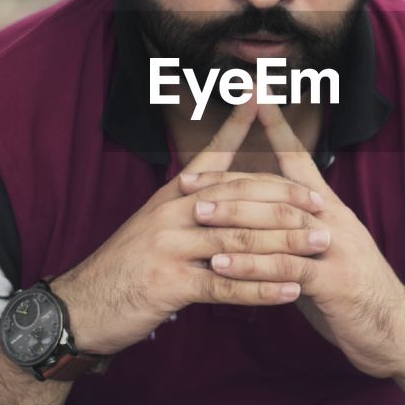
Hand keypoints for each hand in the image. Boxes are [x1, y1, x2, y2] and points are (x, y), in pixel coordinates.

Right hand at [52, 96, 326, 354]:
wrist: (82, 307)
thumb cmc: (126, 268)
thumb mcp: (153, 226)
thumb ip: (189, 207)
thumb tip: (224, 194)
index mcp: (172, 195)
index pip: (211, 155)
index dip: (237, 126)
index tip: (261, 97)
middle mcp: (172, 212)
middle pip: (239, 196)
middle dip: (285, 198)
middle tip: (321, 204)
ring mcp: (170, 246)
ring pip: (239, 237)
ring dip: (286, 242)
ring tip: (321, 244)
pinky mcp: (170, 283)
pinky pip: (226, 283)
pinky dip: (262, 287)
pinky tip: (291, 290)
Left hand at [179, 100, 404, 377]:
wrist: (394, 332)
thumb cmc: (349, 291)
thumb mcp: (320, 251)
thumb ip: (291, 230)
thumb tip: (255, 216)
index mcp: (329, 209)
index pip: (300, 160)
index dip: (279, 129)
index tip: (257, 98)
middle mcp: (334, 221)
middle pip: (277, 189)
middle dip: (231, 182)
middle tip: (188, 180)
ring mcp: (337, 249)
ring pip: (280, 223)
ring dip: (235, 218)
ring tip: (197, 216)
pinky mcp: (336, 283)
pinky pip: (287, 269)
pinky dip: (252, 266)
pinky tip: (222, 266)